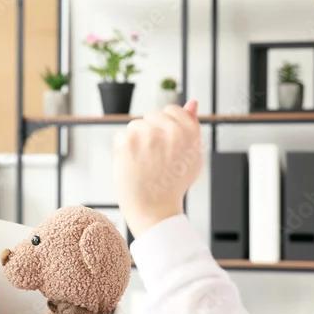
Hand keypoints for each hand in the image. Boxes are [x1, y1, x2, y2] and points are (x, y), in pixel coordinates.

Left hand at [113, 100, 202, 237]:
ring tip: (144, 165)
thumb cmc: (172, 186)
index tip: (163, 146)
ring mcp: (148, 135)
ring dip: (135, 142)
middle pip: (151, 116)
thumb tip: (192, 102)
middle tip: (154, 160)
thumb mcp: (192, 157)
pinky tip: (132, 167)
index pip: (171, 110)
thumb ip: (192, 127)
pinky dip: (122, 151)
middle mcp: (171, 130)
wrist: (154, 211)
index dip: (165, 128)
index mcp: (190, 132)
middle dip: (150, 133)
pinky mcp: (128, 142)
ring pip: (135, 126)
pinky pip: (121, 137)